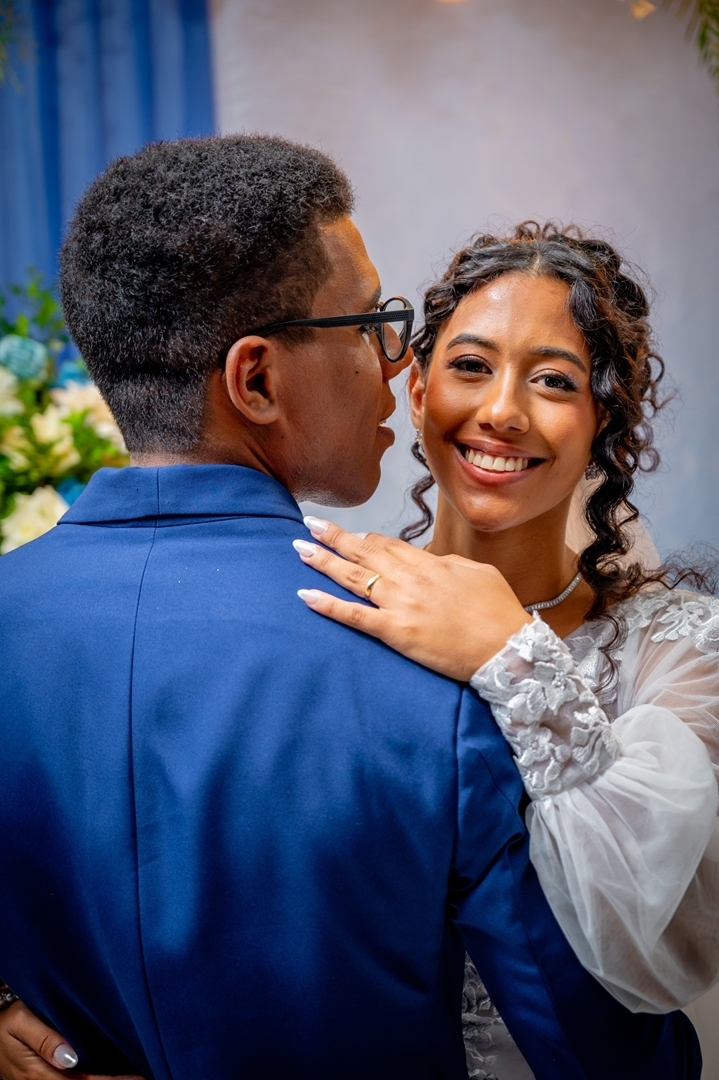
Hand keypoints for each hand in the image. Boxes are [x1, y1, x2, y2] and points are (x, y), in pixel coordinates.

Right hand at [0, 1001, 144, 1079]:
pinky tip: (115, 1075)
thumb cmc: (7, 1024)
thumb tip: (71, 1057)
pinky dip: (97, 1078)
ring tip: (136, 1077)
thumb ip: (44, 1038)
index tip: (136, 1078)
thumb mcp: (19, 1021)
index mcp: (40, 1074)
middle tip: (145, 1078)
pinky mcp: (52, 1078)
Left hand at [294, 518, 530, 680]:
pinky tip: (306, 595)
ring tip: (299, 548)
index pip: (389, 545)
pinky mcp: (396, 632)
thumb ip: (450, 564)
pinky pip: (355, 616)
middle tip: (310, 523)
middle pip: (364, 553)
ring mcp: (401, 604)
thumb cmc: (500, 613)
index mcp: (432, 564)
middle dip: (334, 537)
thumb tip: (432, 561)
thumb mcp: (479, 573)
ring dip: (323, 561)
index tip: (349, 535)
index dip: (365, 539)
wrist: (509, 648)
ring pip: (353, 577)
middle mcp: (411, 579)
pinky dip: (328, 605)